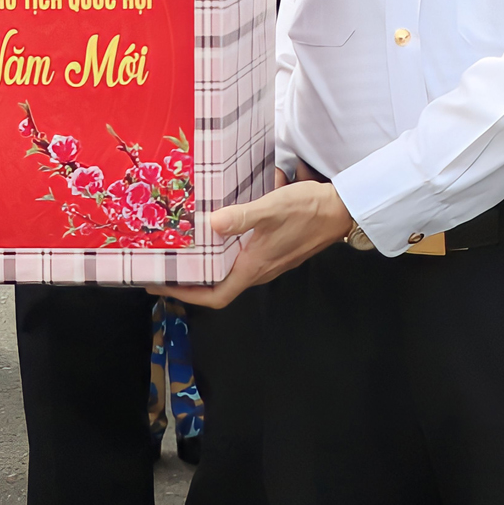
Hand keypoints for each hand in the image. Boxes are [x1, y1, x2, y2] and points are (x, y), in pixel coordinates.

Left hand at [147, 179, 353, 308]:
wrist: (341, 210)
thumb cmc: (308, 210)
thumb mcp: (272, 208)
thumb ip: (242, 216)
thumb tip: (211, 223)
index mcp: (255, 266)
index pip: (216, 296)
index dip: (187, 295)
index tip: (162, 286)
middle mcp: (260, 270)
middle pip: (219, 287)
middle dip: (191, 281)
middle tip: (166, 266)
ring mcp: (268, 262)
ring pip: (230, 273)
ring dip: (207, 267)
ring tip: (185, 251)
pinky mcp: (274, 251)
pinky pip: (241, 259)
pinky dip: (223, 254)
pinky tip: (217, 234)